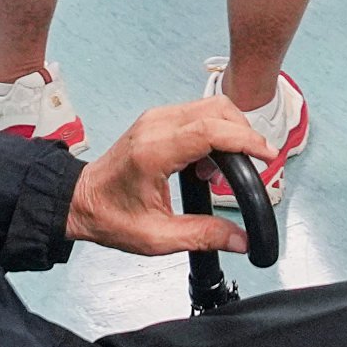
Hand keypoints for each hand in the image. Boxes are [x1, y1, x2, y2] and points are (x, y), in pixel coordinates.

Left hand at [67, 99, 269, 257]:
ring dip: (231, 131)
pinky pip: (198, 113)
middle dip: (244, 132)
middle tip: (258, 162)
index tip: (267, 154)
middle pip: (216, 109)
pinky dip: (216, 131)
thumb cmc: (110, 217)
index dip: (245, 139)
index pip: (210, 130)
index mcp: (153, 151)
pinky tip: (210, 163)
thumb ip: (203, 236)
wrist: (80, 201)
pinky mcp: (157, 120)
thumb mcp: (157, 238)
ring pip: (210, 106)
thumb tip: (241, 239)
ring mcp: (156, 118)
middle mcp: (155, 125)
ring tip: (230, 170)